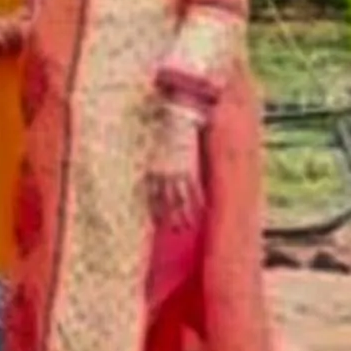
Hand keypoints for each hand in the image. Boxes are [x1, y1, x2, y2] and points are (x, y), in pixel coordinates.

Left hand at [147, 111, 204, 227]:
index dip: (154, 211)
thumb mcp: (152, 150)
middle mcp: (162, 175)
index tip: (157, 224)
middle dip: (170, 218)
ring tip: (188, 226)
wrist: (175, 120)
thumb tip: (148, 179)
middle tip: (175, 231)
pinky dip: (198, 201)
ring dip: (184, 215)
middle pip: (166, 202)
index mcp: (151, 170)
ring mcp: (175, 173)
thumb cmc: (163, 133)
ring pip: (180, 200)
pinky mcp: (188, 169)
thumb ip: (152, 165)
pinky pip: (193, 189)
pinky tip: (202, 211)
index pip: (151, 196)